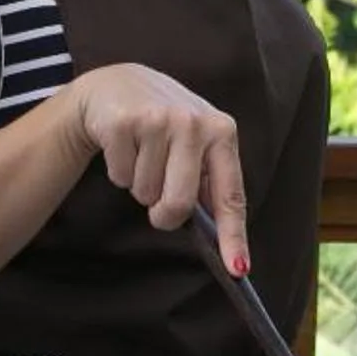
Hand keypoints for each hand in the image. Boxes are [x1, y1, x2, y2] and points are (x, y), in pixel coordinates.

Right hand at [62, 64, 249, 274]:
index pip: (230, 194)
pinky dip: (119, 172)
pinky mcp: (123, 122)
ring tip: (142, 155)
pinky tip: (124, 146)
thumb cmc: (165, 124)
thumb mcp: (196, 143)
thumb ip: (209, 182)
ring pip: (145, 193)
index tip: (237, 269)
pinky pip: (121, 177)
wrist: (119, 86)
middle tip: (158, 200)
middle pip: (178, 203)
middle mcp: (193, 122)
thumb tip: (222, 241)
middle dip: (164, 214)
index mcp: (221, 131)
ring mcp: (157, 119)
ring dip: (139, 185)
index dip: (232, 235)